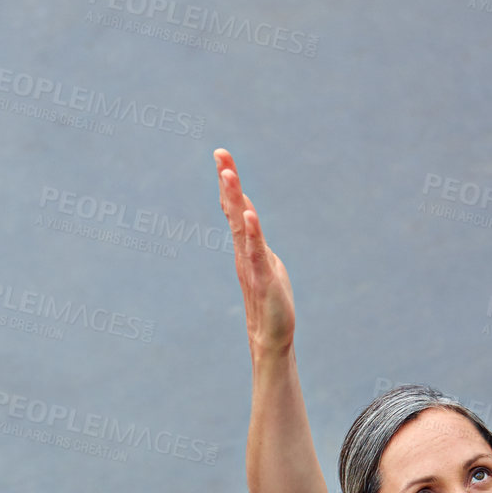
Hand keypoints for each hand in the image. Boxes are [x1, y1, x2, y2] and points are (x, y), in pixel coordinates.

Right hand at [214, 149, 296, 355]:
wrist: (271, 338)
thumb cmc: (271, 303)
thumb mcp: (266, 264)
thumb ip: (257, 242)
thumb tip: (250, 221)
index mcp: (247, 246)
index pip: (236, 209)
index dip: (229, 184)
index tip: (221, 157)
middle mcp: (245, 250)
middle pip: (235, 210)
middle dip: (228, 182)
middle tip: (220, 154)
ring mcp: (252, 263)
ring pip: (241, 226)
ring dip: (235, 200)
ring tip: (228, 176)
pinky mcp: (263, 278)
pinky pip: (256, 252)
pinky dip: (253, 233)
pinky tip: (250, 216)